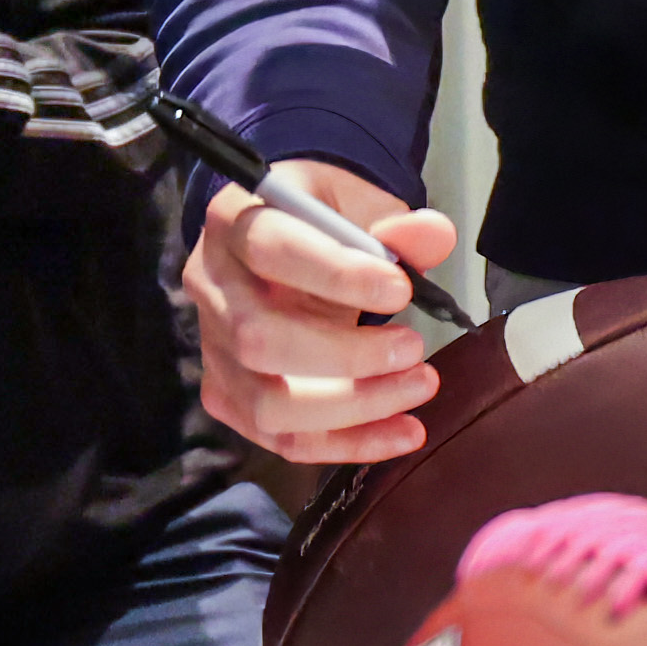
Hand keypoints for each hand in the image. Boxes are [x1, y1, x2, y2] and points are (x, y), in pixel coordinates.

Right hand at [186, 157, 458, 465]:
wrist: (297, 238)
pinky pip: (283, 438)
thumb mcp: (363, 203)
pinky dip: (349, 442)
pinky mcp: (230, 395)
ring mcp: (215, 348)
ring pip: (268, 403)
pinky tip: (403, 433)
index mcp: (235, 220)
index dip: (336, 275)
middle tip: (414, 349)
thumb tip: (435, 234)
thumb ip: (398, 225)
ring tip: (418, 386)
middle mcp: (211, 287)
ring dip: (353, 406)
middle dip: (346, 356)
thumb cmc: (328, 218)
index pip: (270, 251)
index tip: (401, 291)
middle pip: (258, 340)